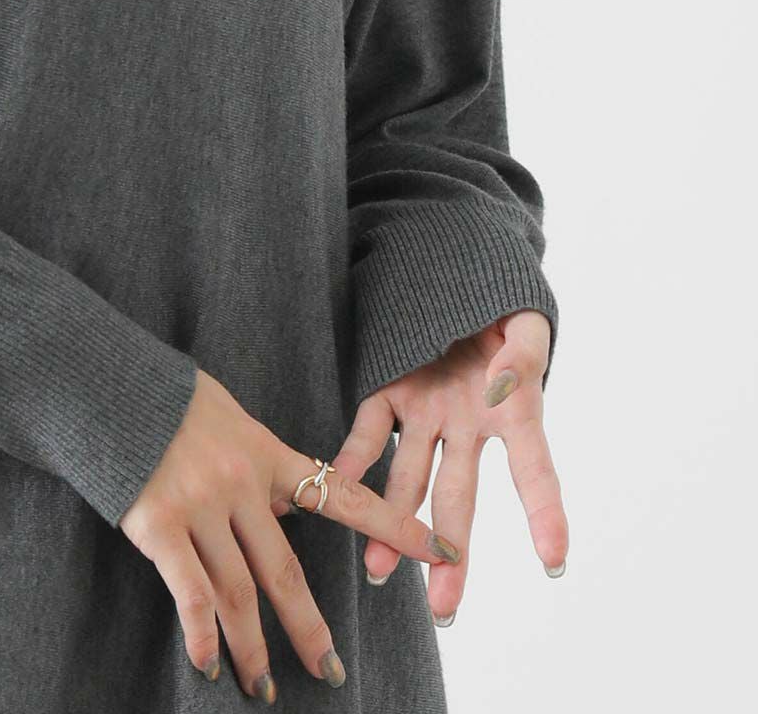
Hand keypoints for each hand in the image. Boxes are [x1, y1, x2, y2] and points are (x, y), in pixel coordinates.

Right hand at [118, 366, 464, 698]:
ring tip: (264, 689)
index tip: (442, 551)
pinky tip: (210, 665)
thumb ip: (258, 464)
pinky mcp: (157, 523)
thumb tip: (282, 506)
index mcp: (265, 453)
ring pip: (237, 593)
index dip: (393, 526)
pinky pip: (188, 592)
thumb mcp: (228, 417)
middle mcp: (239, 484)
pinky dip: (202, 635)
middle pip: (284, 571)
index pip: (341, 495)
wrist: (105, 382)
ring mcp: (198, 505)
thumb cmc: (165, 400)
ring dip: (253, 650)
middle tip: (330, 671)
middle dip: (309, 629)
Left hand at [329, 309, 568, 624]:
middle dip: (452, 555)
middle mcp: (467, 425)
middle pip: (460, 498)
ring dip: (393, 525)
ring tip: (380, 572)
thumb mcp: (526, 321)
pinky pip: (369, 432)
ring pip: (410, 480)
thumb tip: (509, 382)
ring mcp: (427, 414)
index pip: (534, 470)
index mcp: (512, 411)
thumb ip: (524, 352)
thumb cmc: (504, 308)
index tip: (554, 562)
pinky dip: (350, 461)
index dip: (545, 514)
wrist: (460, 280)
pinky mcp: (391, 393)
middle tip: (445, 607)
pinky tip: (332, 490)